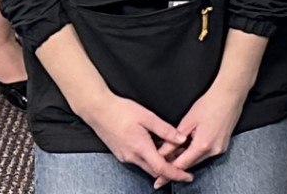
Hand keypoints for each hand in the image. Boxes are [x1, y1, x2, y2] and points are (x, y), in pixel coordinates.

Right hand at [75, 91, 192, 185]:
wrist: (98, 110)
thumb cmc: (122, 111)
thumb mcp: (147, 117)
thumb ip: (165, 130)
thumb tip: (182, 139)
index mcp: (140, 148)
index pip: (161, 168)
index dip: (176, 174)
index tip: (188, 176)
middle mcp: (131, 157)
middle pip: (155, 170)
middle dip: (171, 169)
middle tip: (184, 160)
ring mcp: (125, 156)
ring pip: (147, 166)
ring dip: (160, 163)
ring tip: (174, 151)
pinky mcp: (121, 153)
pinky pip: (139, 160)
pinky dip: (151, 158)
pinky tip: (157, 146)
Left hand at [161, 79, 246, 173]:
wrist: (230, 95)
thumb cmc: (210, 103)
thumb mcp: (187, 121)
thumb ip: (173, 141)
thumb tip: (161, 153)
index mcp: (203, 145)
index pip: (181, 165)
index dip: (167, 172)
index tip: (158, 178)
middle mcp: (213, 151)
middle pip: (189, 165)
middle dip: (175, 164)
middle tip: (162, 163)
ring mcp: (220, 149)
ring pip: (197, 160)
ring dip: (184, 158)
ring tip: (172, 152)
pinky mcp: (222, 145)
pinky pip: (204, 154)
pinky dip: (194, 153)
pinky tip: (186, 146)